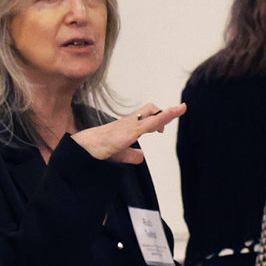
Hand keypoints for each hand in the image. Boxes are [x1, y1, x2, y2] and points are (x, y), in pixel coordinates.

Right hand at [71, 103, 186, 163]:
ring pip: (152, 113)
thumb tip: (142, 156)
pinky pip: (149, 123)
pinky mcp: (129, 132)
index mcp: (127, 126)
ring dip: (169, 112)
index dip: (158, 117)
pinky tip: (172, 113)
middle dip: (165, 113)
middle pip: (149, 110)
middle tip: (171, 121)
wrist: (84, 149)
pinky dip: (162, 117)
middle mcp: (129, 122)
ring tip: (181, 109)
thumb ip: (131, 155)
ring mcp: (130, 126)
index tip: (168, 120)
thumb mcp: (119, 155)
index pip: (145, 116)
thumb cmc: (98, 149)